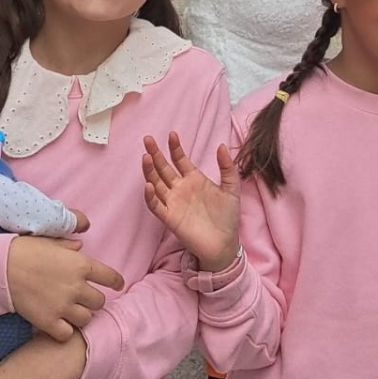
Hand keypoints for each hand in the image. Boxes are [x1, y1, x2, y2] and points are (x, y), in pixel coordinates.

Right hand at [5, 237, 124, 341]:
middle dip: (93, 300)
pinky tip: (59, 325)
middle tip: (84, 299)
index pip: (109, 277)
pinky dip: (65, 331)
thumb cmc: (26, 250)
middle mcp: (77, 287)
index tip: (118, 285)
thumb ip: (69, 245)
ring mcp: (64, 306)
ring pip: (86, 319)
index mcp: (81, 264)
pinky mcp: (49, 322)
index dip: (116, 282)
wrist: (2, 269)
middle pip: (99, 302)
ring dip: (81, 316)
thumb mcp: (52, 241)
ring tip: (72, 313)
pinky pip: (67, 334)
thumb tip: (80, 245)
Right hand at [142, 133, 241, 272]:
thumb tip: (222, 145)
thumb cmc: (227, 217)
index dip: (175, 147)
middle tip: (148, 139)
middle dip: (155, 154)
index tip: (172, 134)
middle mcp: (181, 189)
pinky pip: (156, 206)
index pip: (180, 160)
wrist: (225, 244)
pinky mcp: (170, 218)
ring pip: (157, 184)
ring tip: (146, 157)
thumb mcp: (231, 189)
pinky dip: (150, 196)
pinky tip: (148, 184)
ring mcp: (174, 203)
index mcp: (194, 180)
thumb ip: (227, 168)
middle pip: (164, 168)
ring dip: (150, 171)